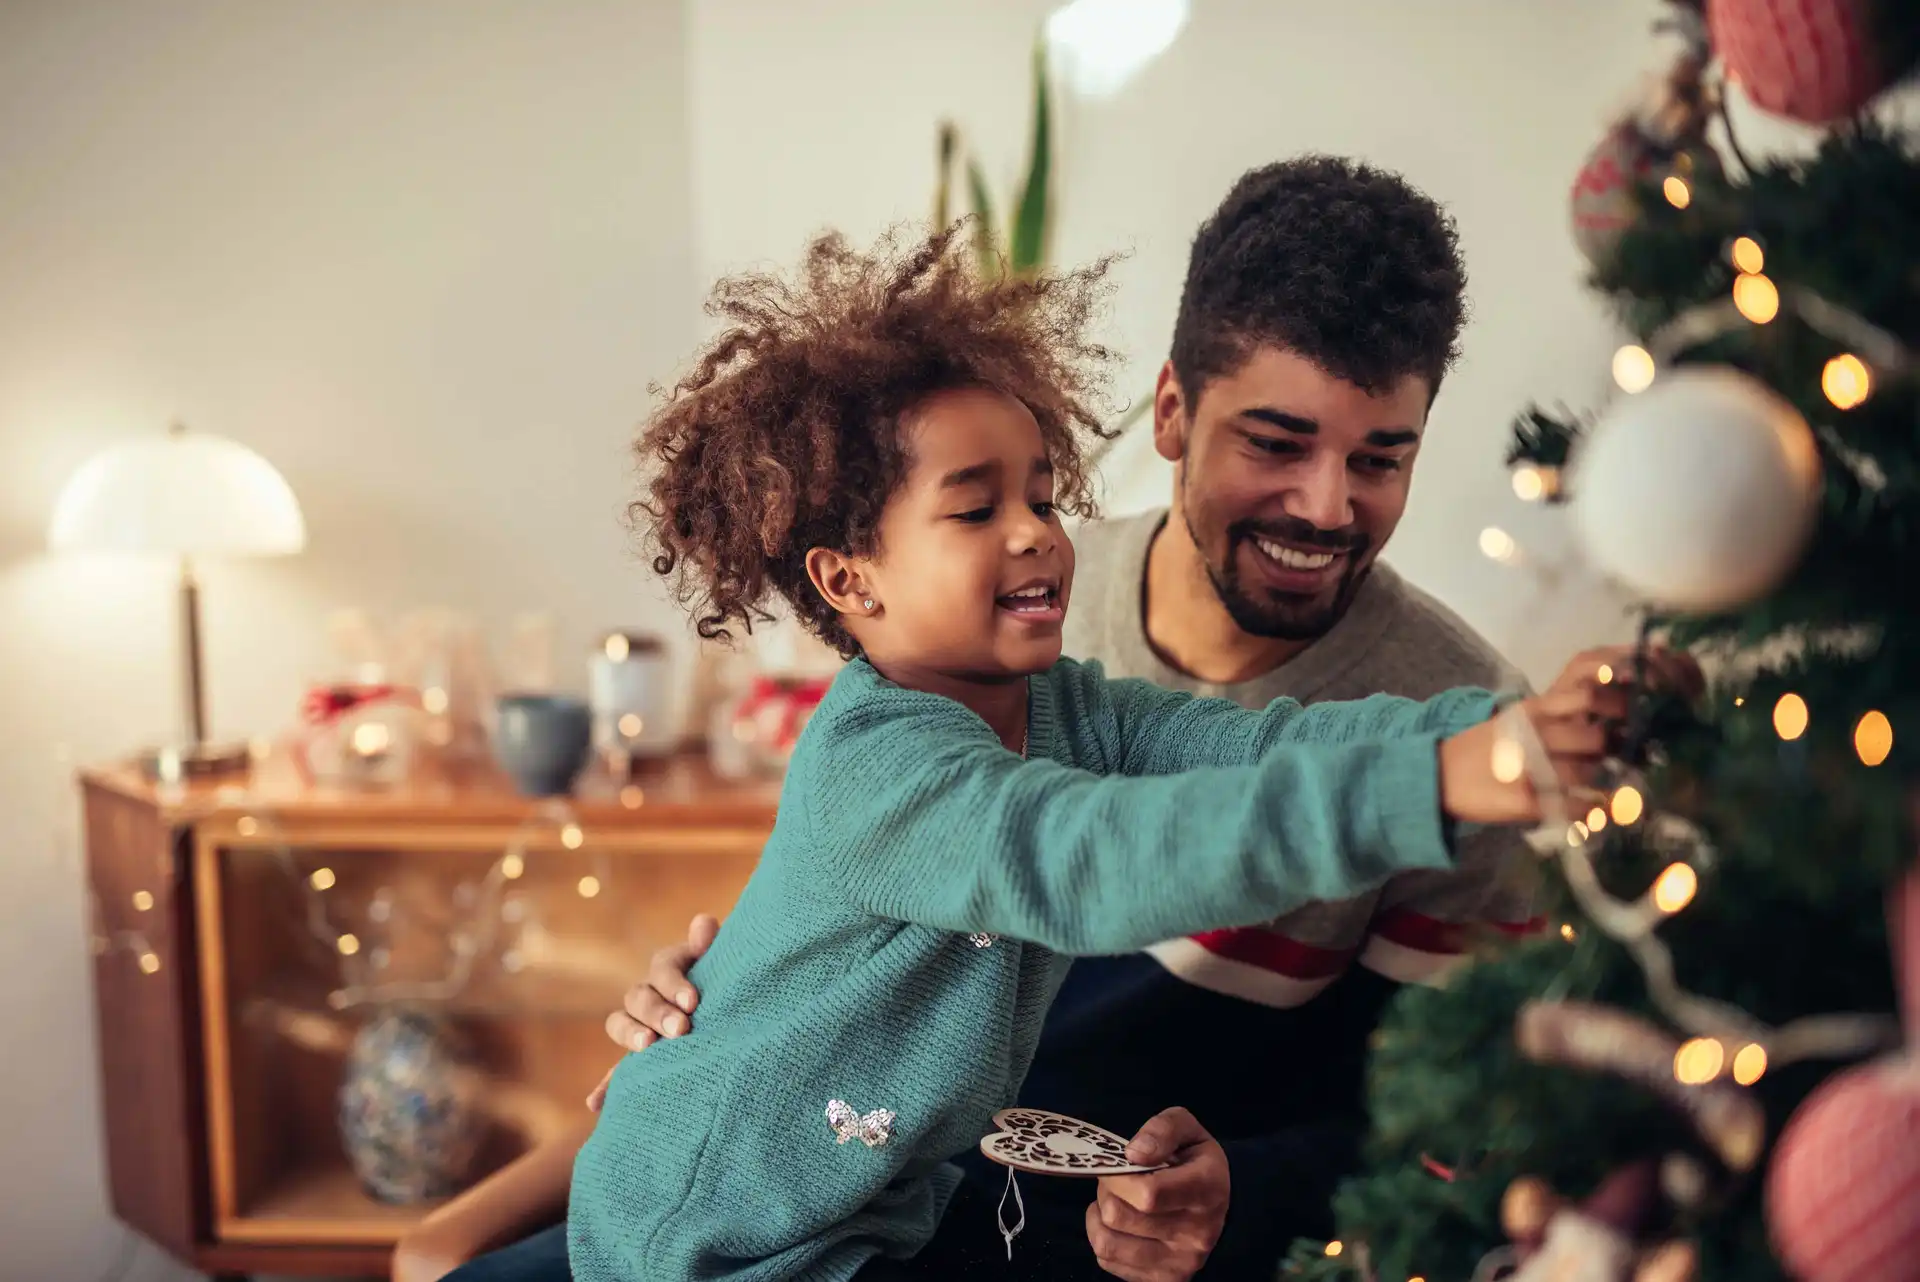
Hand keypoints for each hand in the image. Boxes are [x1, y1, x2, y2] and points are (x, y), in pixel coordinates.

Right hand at [585, 913, 718, 1111]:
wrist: (730, 1011)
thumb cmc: (730, 983)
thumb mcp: (724, 963)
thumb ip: (712, 946)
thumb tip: (703, 922)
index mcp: (668, 968)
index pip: (661, 969)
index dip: (674, 984)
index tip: (693, 1002)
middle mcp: (648, 993)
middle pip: (638, 997)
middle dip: (657, 1012)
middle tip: (681, 1030)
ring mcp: (640, 1025)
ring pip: (621, 1024)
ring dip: (630, 1035)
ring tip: (648, 1048)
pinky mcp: (639, 1056)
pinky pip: (615, 1070)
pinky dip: (605, 1086)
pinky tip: (596, 1104)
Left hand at [1084, 1107, 1228, 1281]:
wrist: (1223, 1205)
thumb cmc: (1197, 1163)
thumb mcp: (1188, 1129)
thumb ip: (1162, 1130)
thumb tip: (1133, 1154)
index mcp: (1206, 1190)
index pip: (1147, 1193)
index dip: (1118, 1177)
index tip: (1116, 1164)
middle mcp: (1196, 1235)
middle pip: (1119, 1216)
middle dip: (1107, 1192)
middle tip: (1116, 1180)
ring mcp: (1180, 1264)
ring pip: (1107, 1243)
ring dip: (1100, 1217)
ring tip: (1115, 1201)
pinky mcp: (1163, 1280)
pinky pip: (1108, 1261)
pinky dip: (1102, 1238)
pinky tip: (1118, 1224)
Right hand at [1439, 645, 1701, 826]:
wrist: (1436, 777)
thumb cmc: (1487, 749)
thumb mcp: (1520, 719)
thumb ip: (1560, 716)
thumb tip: (1614, 721)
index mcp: (1534, 709)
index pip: (1589, 694)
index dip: (1623, 701)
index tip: (1645, 709)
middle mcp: (1534, 734)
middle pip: (1596, 734)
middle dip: (1624, 745)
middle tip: (1642, 755)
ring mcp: (1529, 769)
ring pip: (1589, 773)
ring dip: (1613, 782)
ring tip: (1628, 788)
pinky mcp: (1526, 802)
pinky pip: (1577, 808)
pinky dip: (1596, 812)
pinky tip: (1601, 812)